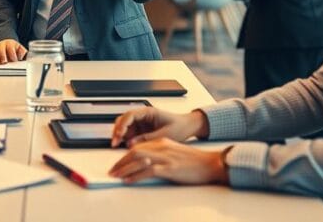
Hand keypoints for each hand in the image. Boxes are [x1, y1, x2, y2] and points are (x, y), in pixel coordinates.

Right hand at [0, 39, 26, 63]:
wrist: (4, 42)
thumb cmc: (13, 48)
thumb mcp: (19, 48)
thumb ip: (22, 52)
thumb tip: (25, 57)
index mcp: (10, 44)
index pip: (10, 48)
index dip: (12, 55)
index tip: (14, 60)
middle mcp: (2, 45)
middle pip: (1, 50)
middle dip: (3, 57)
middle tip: (5, 62)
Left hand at [108, 138, 227, 184]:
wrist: (209, 163)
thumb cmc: (194, 161)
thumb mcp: (174, 152)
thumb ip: (160, 154)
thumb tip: (145, 163)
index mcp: (162, 142)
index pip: (138, 147)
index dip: (125, 156)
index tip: (118, 164)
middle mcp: (161, 147)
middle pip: (134, 152)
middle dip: (120, 162)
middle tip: (112, 171)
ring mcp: (165, 157)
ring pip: (138, 160)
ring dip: (124, 168)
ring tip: (116, 176)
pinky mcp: (169, 168)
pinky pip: (148, 171)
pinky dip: (136, 176)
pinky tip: (129, 180)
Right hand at [111, 107, 208, 147]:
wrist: (188, 127)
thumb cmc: (180, 126)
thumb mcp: (164, 134)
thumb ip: (147, 139)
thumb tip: (131, 144)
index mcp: (148, 112)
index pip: (130, 115)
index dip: (122, 125)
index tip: (119, 135)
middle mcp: (143, 116)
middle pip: (123, 120)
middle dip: (117, 130)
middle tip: (114, 142)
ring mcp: (142, 123)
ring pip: (124, 127)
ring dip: (120, 135)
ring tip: (118, 145)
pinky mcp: (142, 131)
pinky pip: (130, 134)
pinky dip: (126, 139)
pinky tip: (125, 147)